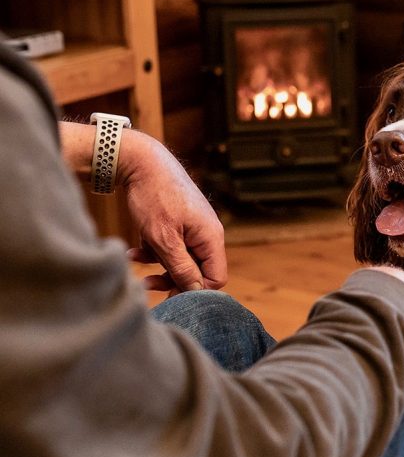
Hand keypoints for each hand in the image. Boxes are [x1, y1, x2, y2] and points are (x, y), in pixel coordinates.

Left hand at [118, 130, 226, 293]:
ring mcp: (193, 226)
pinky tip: (134, 249)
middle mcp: (207, 233)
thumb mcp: (164, 240)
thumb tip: (196, 292)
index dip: (195, 290)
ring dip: (159, 264)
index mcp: (211, 238)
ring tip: (134, 262)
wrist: (140, 160)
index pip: (216, 277)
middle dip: (172, 279)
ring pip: (182, 258)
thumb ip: (182, 268)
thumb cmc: (154, 198)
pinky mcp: (179, 222)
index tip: (170, 296)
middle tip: (147, 285)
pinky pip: (172, 246)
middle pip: (198, 270)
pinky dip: (154, 250)